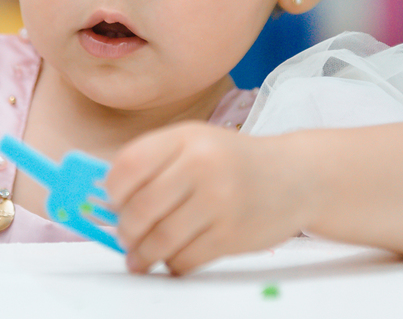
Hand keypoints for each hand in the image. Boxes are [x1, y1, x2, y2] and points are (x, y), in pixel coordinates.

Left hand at [105, 122, 308, 275]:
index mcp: (186, 137)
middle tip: (123, 237)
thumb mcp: (196, 143)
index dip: (111, 190)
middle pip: (140, 208)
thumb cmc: (234, 162)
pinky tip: (171, 258)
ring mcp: (219, 201)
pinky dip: (171, 264)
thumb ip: (155, 162)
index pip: (129, 164)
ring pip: (160, 239)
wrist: (297, 177)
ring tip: (139, 257)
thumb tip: (106, 198)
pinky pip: (185, 258)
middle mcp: (202, 165)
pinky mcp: (232, 235)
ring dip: (142, 254)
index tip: (110, 203)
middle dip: (125, 230)